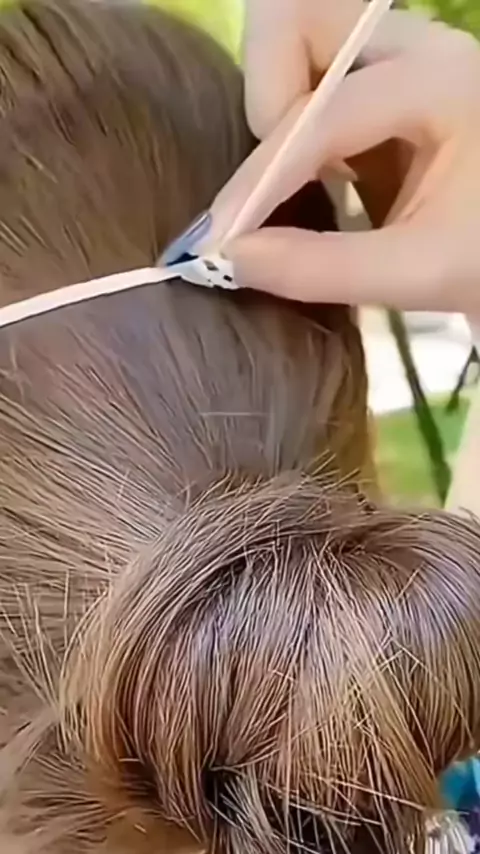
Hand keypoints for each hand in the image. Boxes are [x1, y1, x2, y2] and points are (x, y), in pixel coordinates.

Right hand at [208, 0, 479, 314]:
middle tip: (272, 177)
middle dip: (265, 94)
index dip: (260, 180)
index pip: (320, 115)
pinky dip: (293, 124)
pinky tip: (315, 179)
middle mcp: (418, 49)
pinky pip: (312, 75)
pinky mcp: (384, 85)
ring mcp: (401, 58)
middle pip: (301, 17)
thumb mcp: (420, 272)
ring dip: (276, 105)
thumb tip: (226, 260)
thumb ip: (321, 268)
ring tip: (295, 180)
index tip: (220, 241)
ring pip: (301, 36)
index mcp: (442, 83)